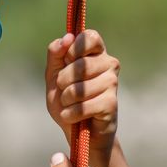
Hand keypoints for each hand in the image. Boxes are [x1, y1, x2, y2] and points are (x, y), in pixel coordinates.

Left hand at [44, 30, 119, 158]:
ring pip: (80, 88)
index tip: (67, 60)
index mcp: (95, 52)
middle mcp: (109, 64)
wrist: (76, 130)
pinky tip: (73, 116)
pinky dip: (71, 113)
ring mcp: (112, 83)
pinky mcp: (111, 103)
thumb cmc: (66, 99)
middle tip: (64, 90)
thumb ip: (56, 54)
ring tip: (69, 104)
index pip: (90, 37)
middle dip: (63, 81)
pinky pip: (84, 106)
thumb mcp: (53, 75)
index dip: (74, 49)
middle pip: (81, 64)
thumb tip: (67, 38)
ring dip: (66, 100)